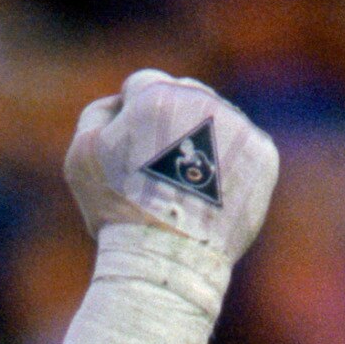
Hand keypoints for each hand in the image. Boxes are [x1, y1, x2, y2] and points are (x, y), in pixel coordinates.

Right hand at [63, 72, 277, 264]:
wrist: (167, 259)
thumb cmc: (117, 210)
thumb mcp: (82, 156)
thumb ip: (99, 113)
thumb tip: (122, 103)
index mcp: (156, 95)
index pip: (143, 84)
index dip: (132, 114)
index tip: (131, 146)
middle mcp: (202, 101)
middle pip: (183, 94)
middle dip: (169, 121)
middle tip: (159, 167)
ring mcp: (238, 126)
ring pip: (215, 119)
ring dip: (202, 139)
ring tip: (185, 185)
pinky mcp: (262, 155)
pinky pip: (242, 147)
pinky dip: (228, 164)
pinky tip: (210, 192)